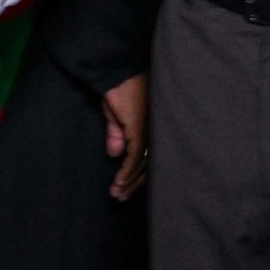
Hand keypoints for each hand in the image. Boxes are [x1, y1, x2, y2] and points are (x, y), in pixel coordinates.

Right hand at [103, 73, 149, 199]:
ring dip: (128, 181)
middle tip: (120, 197)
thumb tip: (114, 154)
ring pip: (143, 164)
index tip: (124, 189)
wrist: (114, 72)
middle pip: (148, 166)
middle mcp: (155, 130)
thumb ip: (116, 134)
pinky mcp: (140, 128)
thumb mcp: (114, 116)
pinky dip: (127, 172)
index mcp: (151, 128)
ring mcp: (150, 129)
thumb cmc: (116, 89)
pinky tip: (119, 182)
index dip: (136, 176)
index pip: (148, 158)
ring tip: (116, 193)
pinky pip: (135, 157)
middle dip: (133, 184)